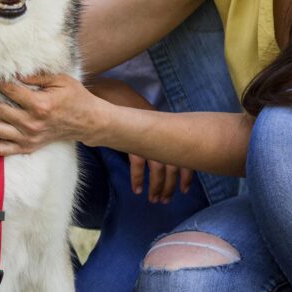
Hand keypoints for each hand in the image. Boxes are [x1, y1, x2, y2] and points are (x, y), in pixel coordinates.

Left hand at [0, 73, 103, 156]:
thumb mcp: (60, 80)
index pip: (10, 91)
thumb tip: (13, 70)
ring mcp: (28, 138)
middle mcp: (31, 124)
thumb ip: (36, 76)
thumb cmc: (74, 97)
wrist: (87, 122)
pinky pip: (0, 149)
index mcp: (40, 105)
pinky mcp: (26, 147)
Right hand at [85, 79, 192, 203]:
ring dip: (158, 186)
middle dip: (171, 185)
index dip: (186, 173)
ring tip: (154, 199)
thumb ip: (148, 130)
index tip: (185, 189)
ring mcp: (146, 137)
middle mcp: (160, 133)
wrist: (105, 91)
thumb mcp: (140, 116)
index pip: (184, 153)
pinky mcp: (131, 140)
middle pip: (174, 163)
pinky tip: (137, 189)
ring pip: (159, 167)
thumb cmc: (120, 101)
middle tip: (166, 200)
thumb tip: (153, 145)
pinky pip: (139, 163)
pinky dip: (138, 178)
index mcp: (164, 127)